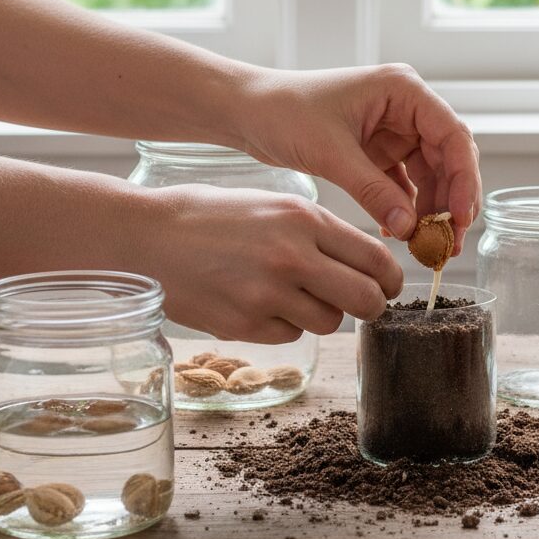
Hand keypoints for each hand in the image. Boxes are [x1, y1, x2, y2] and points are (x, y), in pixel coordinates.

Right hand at [147, 185, 403, 342]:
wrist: (146, 237)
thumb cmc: (212, 214)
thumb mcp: (274, 204)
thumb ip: (320, 231)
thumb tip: (365, 261)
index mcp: (304, 219)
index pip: (376, 258)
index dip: (392, 277)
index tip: (390, 284)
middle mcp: (292, 257)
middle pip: (366, 300)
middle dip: (373, 305)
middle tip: (366, 303)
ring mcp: (266, 295)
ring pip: (330, 322)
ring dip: (324, 313)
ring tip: (297, 294)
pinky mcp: (243, 326)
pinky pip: (291, 335)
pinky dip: (286, 324)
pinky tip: (263, 302)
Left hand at [239, 64, 480, 251]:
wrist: (247, 112)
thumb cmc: (284, 112)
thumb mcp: (331, 153)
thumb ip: (374, 191)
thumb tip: (411, 229)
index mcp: (403, 90)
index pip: (452, 135)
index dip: (464, 177)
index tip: (461, 216)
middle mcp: (405, 107)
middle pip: (448, 158)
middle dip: (451, 201)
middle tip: (449, 244)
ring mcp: (394, 130)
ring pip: (431, 174)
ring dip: (432, 209)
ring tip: (428, 247)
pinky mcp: (379, 151)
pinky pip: (405, 184)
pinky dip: (406, 208)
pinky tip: (400, 233)